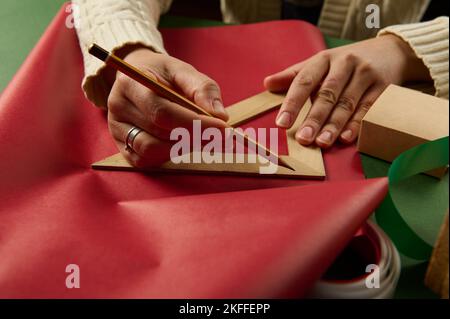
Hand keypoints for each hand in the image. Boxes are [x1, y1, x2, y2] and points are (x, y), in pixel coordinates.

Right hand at [107, 47, 227, 167]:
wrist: (139, 77)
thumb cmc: (163, 75)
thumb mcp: (184, 71)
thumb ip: (203, 89)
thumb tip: (220, 116)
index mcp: (130, 83)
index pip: (162, 111)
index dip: (194, 123)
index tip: (222, 127)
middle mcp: (118, 107)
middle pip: (159, 131)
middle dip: (194, 135)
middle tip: (219, 134)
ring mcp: (117, 129)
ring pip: (152, 149)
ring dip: (182, 146)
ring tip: (199, 135)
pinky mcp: (122, 147)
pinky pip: (146, 160)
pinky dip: (168, 154)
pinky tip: (180, 142)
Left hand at [265, 34, 430, 147]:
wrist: (389, 51)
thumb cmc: (345, 62)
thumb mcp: (319, 63)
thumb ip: (294, 75)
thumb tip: (267, 83)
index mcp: (323, 59)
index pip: (304, 81)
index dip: (292, 103)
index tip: (282, 123)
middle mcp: (344, 64)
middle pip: (327, 94)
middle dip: (314, 118)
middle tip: (303, 139)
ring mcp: (365, 74)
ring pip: (347, 103)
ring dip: (334, 125)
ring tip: (322, 143)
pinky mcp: (382, 86)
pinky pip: (367, 108)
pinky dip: (356, 124)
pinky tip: (346, 138)